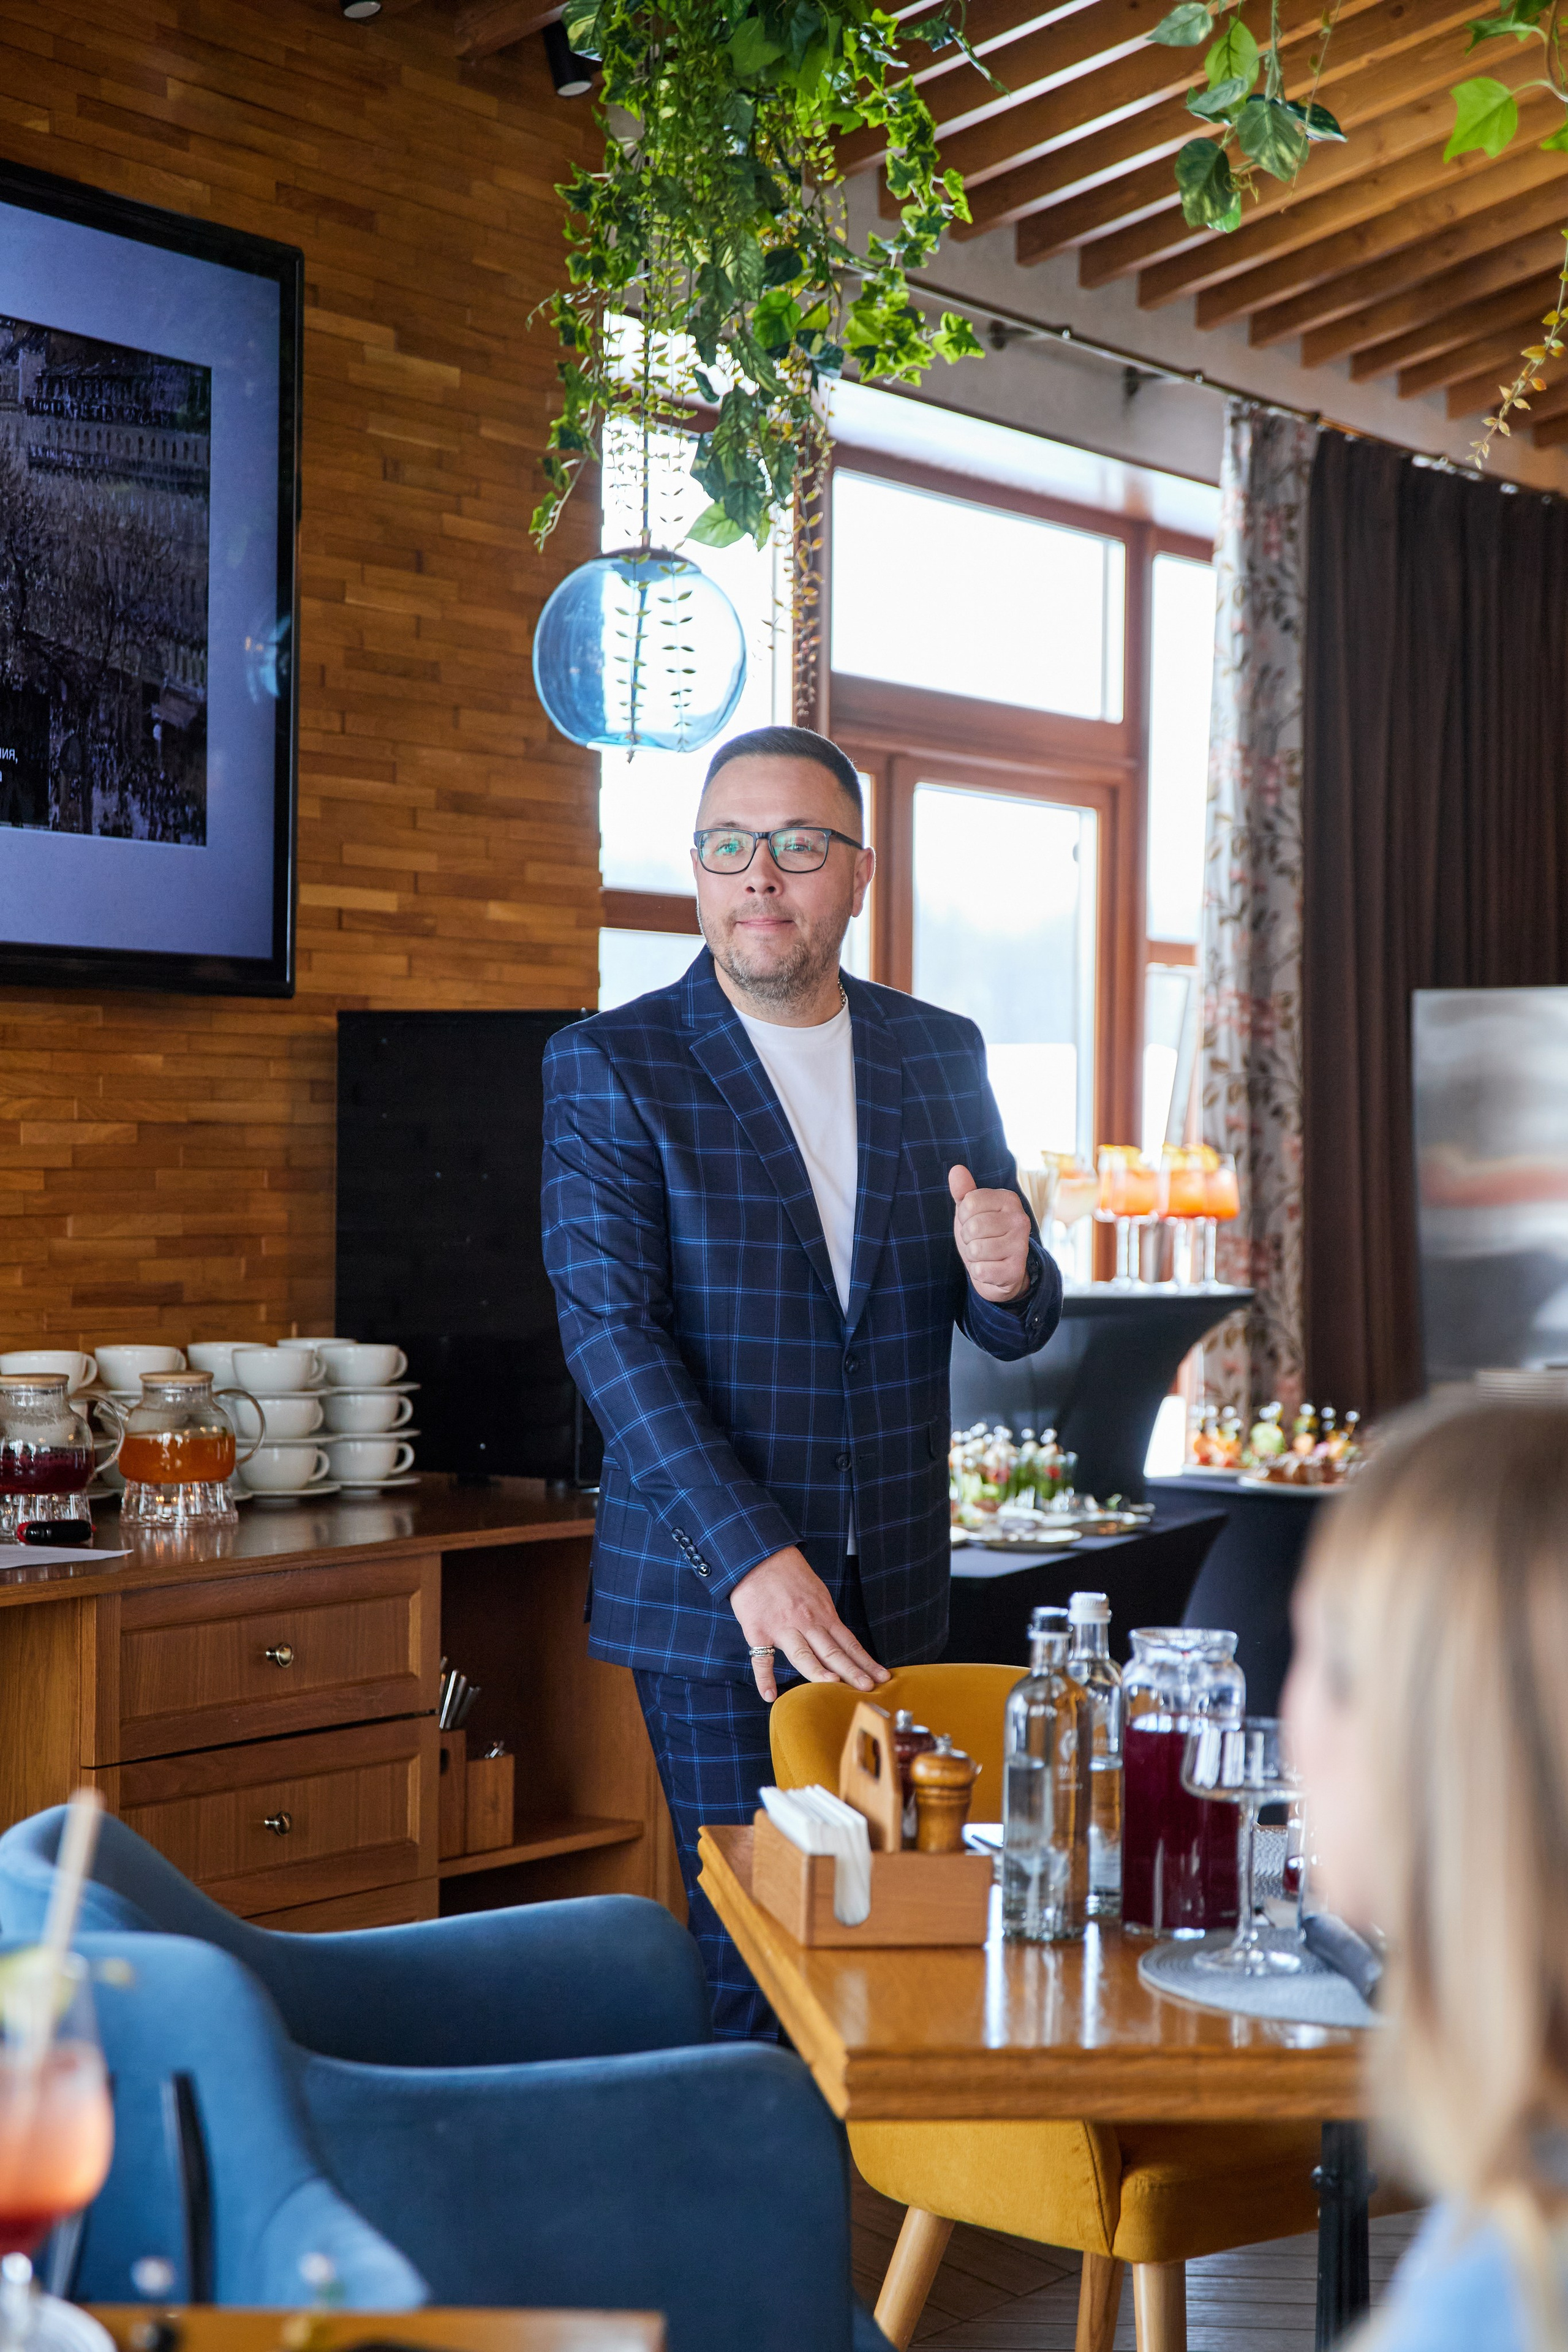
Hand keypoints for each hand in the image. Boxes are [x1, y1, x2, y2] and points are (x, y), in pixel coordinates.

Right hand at [730, 1546, 889, 1702]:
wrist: (759, 1555)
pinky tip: (769, 1695)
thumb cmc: (790, 1574)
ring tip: (834, 1687)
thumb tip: (838, 1639)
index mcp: (823, 1613)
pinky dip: (764, 1678)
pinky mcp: (758, 1630)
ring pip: (804, 1655)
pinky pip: (762, 1658)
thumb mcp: (817, 1592)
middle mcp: (807, 1622)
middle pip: (833, 1651)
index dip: (865, 1661)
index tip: (882, 1676)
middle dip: (852, 1671)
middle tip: (868, 1687)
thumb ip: (825, 1617)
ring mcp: (783, 1627)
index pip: (849, 1643)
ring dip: (818, 1672)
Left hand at [949, 1164, 1031, 1303]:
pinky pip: (980, 1270)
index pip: (969, 1203)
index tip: (974, 1221)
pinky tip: (990, 1268)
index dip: (964, 1216)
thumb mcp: (971, 1212)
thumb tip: (956, 1169)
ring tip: (985, 1254)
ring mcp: (1021, 1245)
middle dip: (967, 1238)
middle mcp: (1020, 1219)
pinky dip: (979, 1272)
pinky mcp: (1016, 1270)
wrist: (1000, 1271)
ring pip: (975, 1250)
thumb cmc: (983, 1235)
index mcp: (1009, 1199)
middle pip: (972, 1227)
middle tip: (979, 1241)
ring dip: (973, 1256)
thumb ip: (963, 1191)